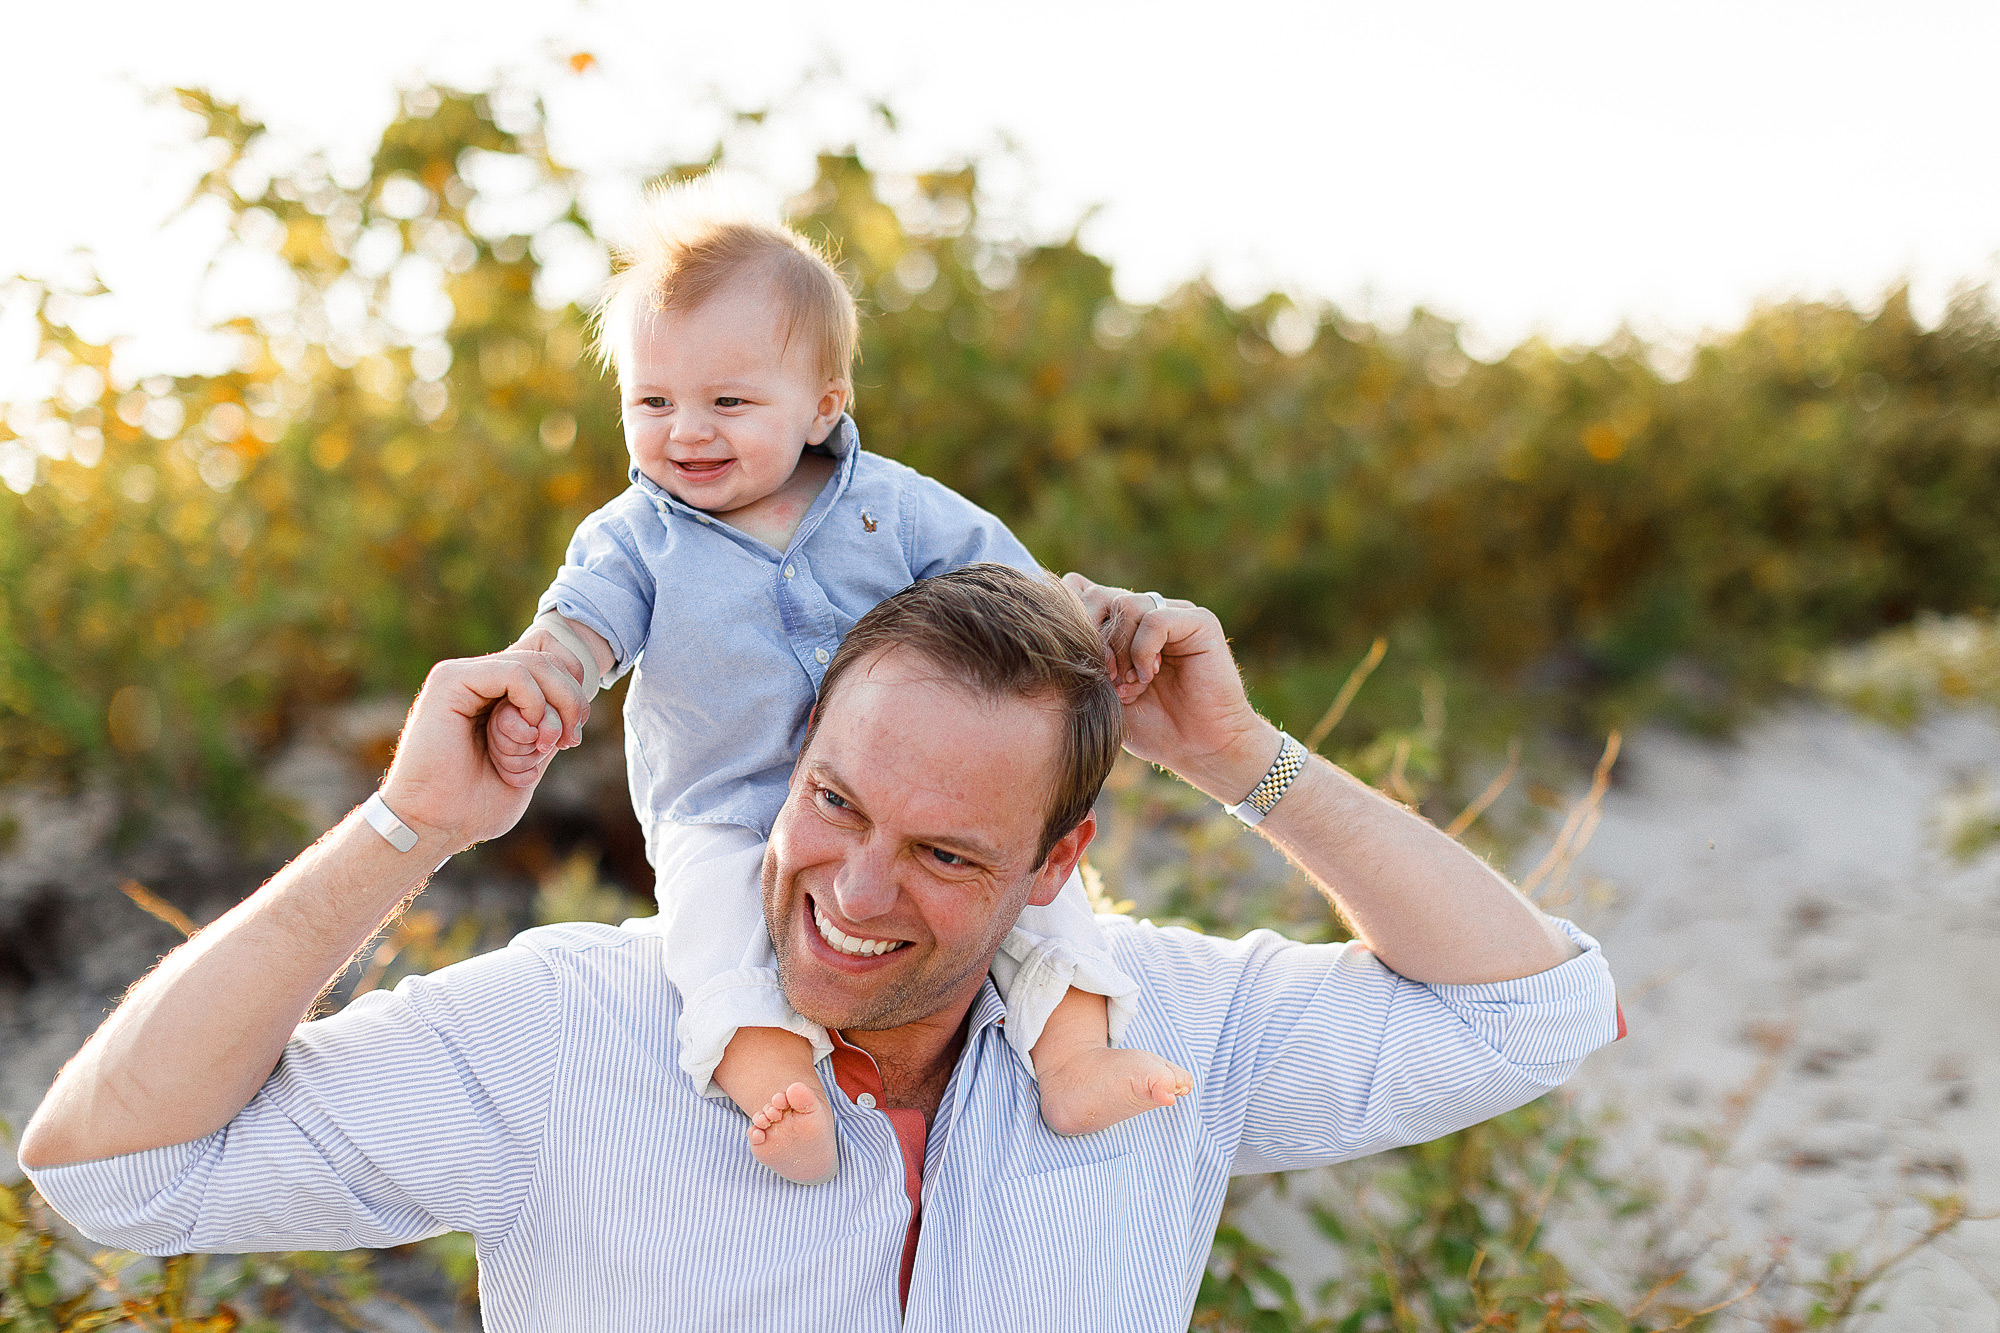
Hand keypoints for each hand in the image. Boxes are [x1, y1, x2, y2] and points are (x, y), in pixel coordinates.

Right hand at [380, 651, 589, 852]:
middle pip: (547, 662)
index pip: (550, 668)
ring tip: (544, 745)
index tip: (573, 739)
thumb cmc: (475, 805)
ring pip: (535, 664)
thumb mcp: (530, 760)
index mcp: (493, 698)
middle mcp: (478, 681)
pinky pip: (514, 673)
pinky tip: (531, 732)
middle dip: (570, 701)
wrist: (435, 825)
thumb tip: (579, 700)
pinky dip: (534, 702)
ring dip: (553, 708)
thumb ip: (549, 727)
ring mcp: (462, 676)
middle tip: (569, 741)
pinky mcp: (450, 681)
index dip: (574, 697)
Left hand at [1061, 573, 1276, 802]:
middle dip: (1091, 636)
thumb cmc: (1149, 726)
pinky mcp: (1199, 621)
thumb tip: (1047, 625)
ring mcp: (1173, 613)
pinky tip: (1148, 677)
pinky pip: (1155, 618)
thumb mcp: (1101, 691)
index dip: (1070, 618)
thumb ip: (1080, 656)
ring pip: (1126, 604)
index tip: (1072, 660)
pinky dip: (1143, 651)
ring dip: (1119, 650)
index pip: (1080, 590)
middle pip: (1097, 593)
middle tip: (1103, 677)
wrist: (1197, 748)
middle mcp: (1145, 612)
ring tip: (1128, 685)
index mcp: (1120, 625)